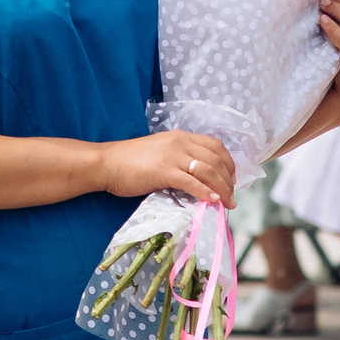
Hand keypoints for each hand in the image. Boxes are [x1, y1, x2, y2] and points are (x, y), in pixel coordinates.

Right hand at [99, 131, 234, 204]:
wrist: (106, 163)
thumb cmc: (130, 162)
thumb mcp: (161, 153)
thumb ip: (180, 160)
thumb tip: (199, 179)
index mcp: (181, 136)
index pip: (216, 146)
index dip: (229, 163)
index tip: (232, 179)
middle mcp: (180, 142)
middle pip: (216, 160)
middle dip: (229, 180)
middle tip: (232, 196)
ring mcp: (172, 155)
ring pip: (208, 171)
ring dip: (222, 188)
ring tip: (227, 203)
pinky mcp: (163, 171)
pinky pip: (191, 182)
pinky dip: (205, 192)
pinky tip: (212, 201)